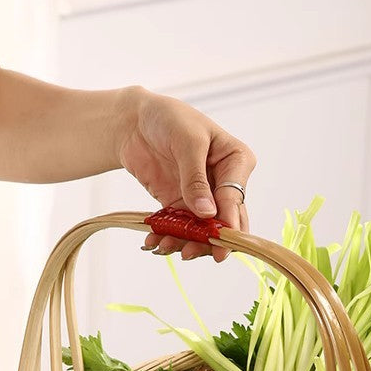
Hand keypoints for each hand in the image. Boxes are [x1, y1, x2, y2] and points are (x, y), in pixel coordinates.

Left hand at [117, 87, 255, 261]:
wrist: (135, 121)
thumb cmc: (169, 118)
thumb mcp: (187, 142)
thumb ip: (196, 179)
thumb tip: (208, 214)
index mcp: (236, 162)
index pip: (235, 199)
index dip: (228, 224)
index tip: (219, 245)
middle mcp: (223, 183)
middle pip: (225, 222)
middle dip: (208, 241)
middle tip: (190, 253)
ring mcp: (202, 197)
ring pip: (202, 231)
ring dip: (185, 242)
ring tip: (164, 245)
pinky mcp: (181, 205)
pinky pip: (180, 228)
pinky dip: (168, 237)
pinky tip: (154, 241)